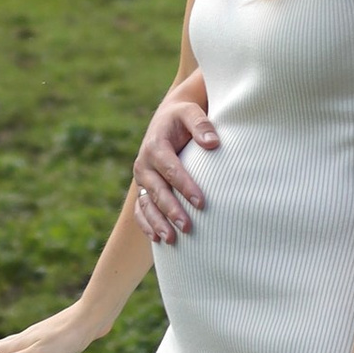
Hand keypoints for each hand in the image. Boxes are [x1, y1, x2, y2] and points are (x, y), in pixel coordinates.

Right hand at [131, 89, 219, 243]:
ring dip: (157, 223)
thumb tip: (213, 143)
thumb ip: (201, 124)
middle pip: (157, 191)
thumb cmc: (182, 118)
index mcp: (155, 146)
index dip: (185, 186)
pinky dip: (146, 225)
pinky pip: (140, 210)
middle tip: (188, 227)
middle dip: (172, 210)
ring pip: (146, 204)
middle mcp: (144, 164)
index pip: (170, 169)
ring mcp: (141, 179)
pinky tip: (157, 240)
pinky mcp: (141, 189)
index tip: (201, 202)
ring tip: (172, 239)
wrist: (165, 120)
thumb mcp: (190, 112)